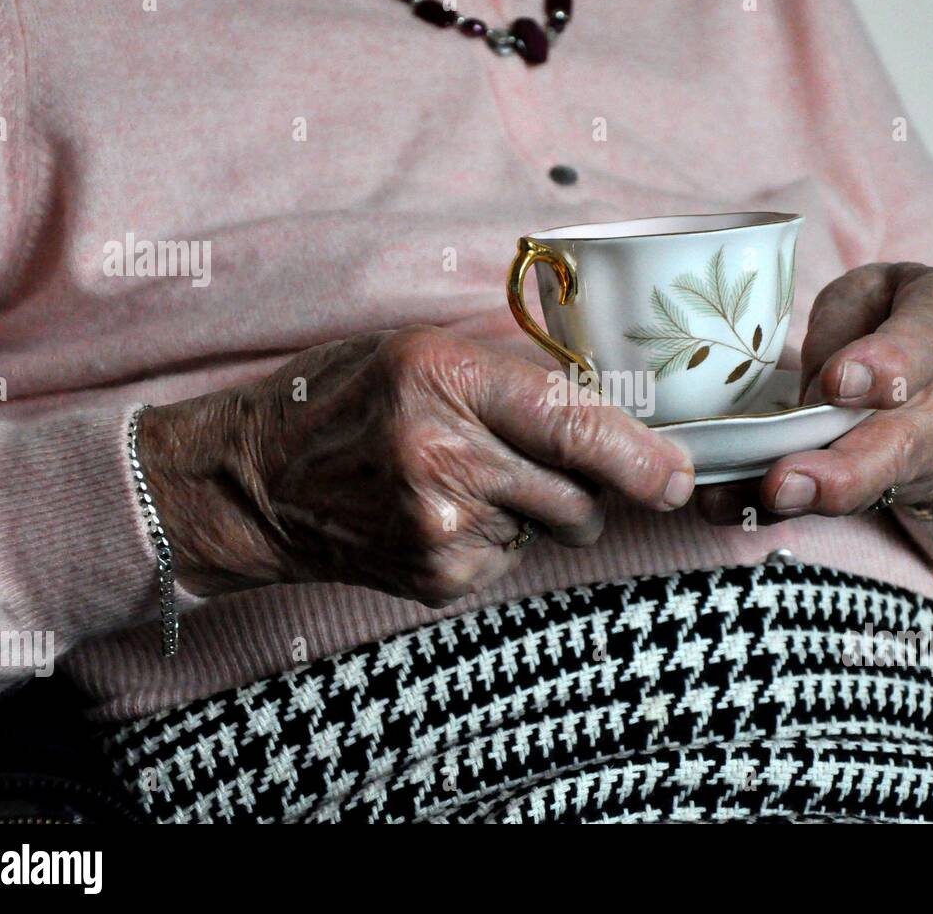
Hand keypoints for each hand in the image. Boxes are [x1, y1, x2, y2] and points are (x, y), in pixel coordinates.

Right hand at [139, 325, 694, 605]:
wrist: (252, 480)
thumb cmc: (344, 400)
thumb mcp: (423, 354)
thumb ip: (515, 382)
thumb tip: (619, 423)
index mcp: (443, 377)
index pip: (571, 423)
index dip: (638, 457)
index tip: (679, 477)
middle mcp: (442, 455)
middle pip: (579, 494)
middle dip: (586, 485)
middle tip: (528, 461)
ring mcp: (437, 527)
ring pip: (552, 528)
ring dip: (534, 510)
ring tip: (461, 482)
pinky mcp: (435, 577)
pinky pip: (511, 560)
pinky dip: (493, 540)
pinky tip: (436, 516)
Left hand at [698, 262, 932, 522]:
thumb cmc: (893, 311)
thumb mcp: (866, 291)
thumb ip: (841, 332)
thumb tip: (812, 399)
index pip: (928, 339)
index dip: (886, 366)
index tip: (836, 384)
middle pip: (905, 439)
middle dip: (842, 469)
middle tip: (784, 482)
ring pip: (878, 482)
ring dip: (815, 498)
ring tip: (761, 500)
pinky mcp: (916, 485)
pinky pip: (852, 502)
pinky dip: (792, 510)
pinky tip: (739, 507)